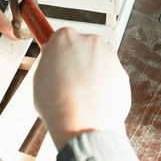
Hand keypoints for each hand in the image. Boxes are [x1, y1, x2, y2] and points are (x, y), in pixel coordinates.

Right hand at [33, 28, 130, 149]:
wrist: (83, 124)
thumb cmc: (59, 103)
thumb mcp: (38, 77)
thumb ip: (47, 62)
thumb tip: (51, 60)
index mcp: (65, 37)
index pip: (59, 35)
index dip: (57, 49)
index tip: (56, 53)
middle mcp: (89, 42)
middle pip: (81, 46)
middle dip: (74, 60)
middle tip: (64, 79)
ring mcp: (108, 57)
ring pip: (96, 60)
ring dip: (89, 72)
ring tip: (78, 93)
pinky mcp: (121, 73)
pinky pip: (109, 75)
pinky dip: (102, 84)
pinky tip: (91, 98)